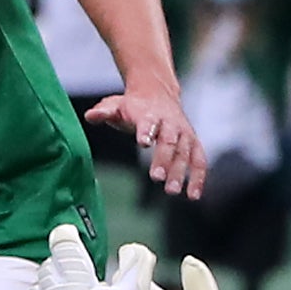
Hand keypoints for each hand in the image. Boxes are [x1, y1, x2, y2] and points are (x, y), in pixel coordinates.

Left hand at [86, 82, 207, 196]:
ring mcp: (184, 133)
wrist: (158, 93)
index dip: (146, 132)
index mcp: (150, 114)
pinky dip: (198, 177)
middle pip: (169, 141)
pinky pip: (199, 160)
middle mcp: (170, 123)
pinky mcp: (193, 143)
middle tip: (157, 178)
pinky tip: (193, 196)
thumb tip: (91, 116)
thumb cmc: (134, 106)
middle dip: (164, 160)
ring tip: (172, 191)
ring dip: (180, 172)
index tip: (143, 143)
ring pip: (185, 152)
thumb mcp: (116, 105)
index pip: (148, 123)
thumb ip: (104, 112)